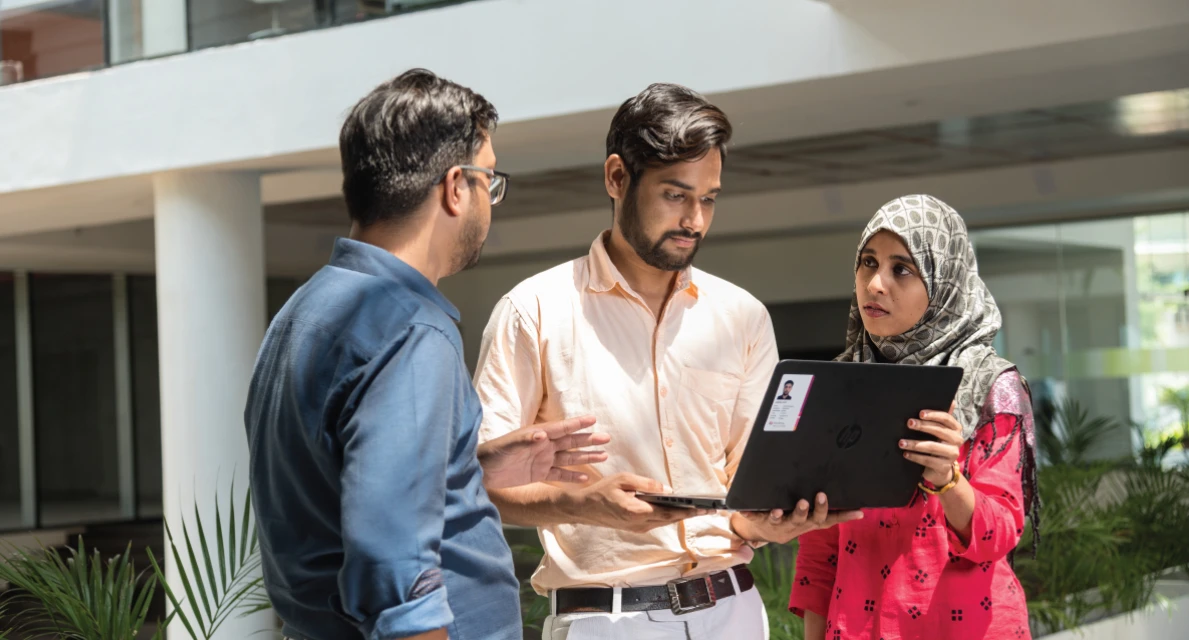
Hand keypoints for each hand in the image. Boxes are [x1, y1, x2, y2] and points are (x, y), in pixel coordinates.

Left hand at [478, 416, 609, 488]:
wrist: (481, 472)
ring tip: (603, 456)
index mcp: (538, 435)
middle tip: (606, 438)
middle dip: (588, 440)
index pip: (562, 428)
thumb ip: (525, 440)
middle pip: (570, 442)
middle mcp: (543, 446)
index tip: (593, 419)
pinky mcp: (539, 474)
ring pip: (569, 458)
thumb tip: (542, 434)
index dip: (577, 424)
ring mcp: (542, 460)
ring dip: (586, 457)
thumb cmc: (493, 454)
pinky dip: (573, 476)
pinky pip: (560, 474)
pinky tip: (586, 477)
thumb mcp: (508, 446)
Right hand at [568, 473, 710, 532]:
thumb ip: (647, 484)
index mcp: (637, 511)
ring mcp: (638, 528)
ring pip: (666, 522)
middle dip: (691, 514)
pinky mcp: (636, 528)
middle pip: (671, 519)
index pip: (669, 511)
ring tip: (698, 510)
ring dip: (682, 516)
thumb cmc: (602, 491)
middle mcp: (640, 523)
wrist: (585, 509)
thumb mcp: (623, 479)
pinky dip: (670, 517)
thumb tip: (667, 489)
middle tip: (709, 510)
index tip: (703, 508)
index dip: (688, 510)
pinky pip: (658, 523)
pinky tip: (678, 511)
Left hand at [732, 493, 861, 543]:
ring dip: (780, 516)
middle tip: (811, 500)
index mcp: (809, 522)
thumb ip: (832, 514)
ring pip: (780, 520)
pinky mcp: (759, 520)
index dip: (842, 517)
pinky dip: (751, 514)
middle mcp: (795, 524)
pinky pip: (754, 517)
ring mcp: (777, 524)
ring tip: (779, 510)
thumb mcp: (813, 519)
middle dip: (807, 511)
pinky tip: (746, 509)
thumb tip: (861, 509)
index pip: (827, 520)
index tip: (856, 510)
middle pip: (803, 519)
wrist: (766, 533)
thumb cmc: (795, 520)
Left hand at [899, 402, 963, 485]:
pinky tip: (906, 454)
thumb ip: (941, 418)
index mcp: (955, 428)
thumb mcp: (939, 431)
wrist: (940, 469)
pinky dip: (915, 456)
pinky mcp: (944, 467)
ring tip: (901, 442)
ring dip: (914, 444)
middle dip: (922, 426)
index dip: (933, 415)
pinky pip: (928, 460)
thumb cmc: (937, 444)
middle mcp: (957, 440)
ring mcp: (952, 454)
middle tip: (909, 424)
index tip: (920, 414)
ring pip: (932, 447)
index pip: (946, 419)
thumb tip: (951, 401)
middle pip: (939, 431)